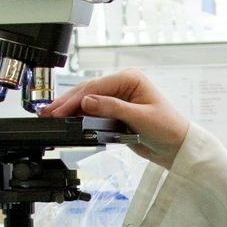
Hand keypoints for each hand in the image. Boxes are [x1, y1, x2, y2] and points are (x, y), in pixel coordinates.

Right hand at [39, 68, 188, 168]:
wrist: (178, 147)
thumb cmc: (168, 128)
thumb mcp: (140, 118)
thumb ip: (112, 109)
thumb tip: (87, 102)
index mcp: (130, 78)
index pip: (96, 87)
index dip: (76, 99)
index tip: (60, 110)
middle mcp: (123, 85)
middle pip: (88, 91)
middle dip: (67, 103)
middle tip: (48, 112)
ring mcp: (118, 98)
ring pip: (88, 100)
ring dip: (70, 109)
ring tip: (50, 116)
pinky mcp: (116, 112)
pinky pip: (93, 111)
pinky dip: (79, 116)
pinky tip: (66, 120)